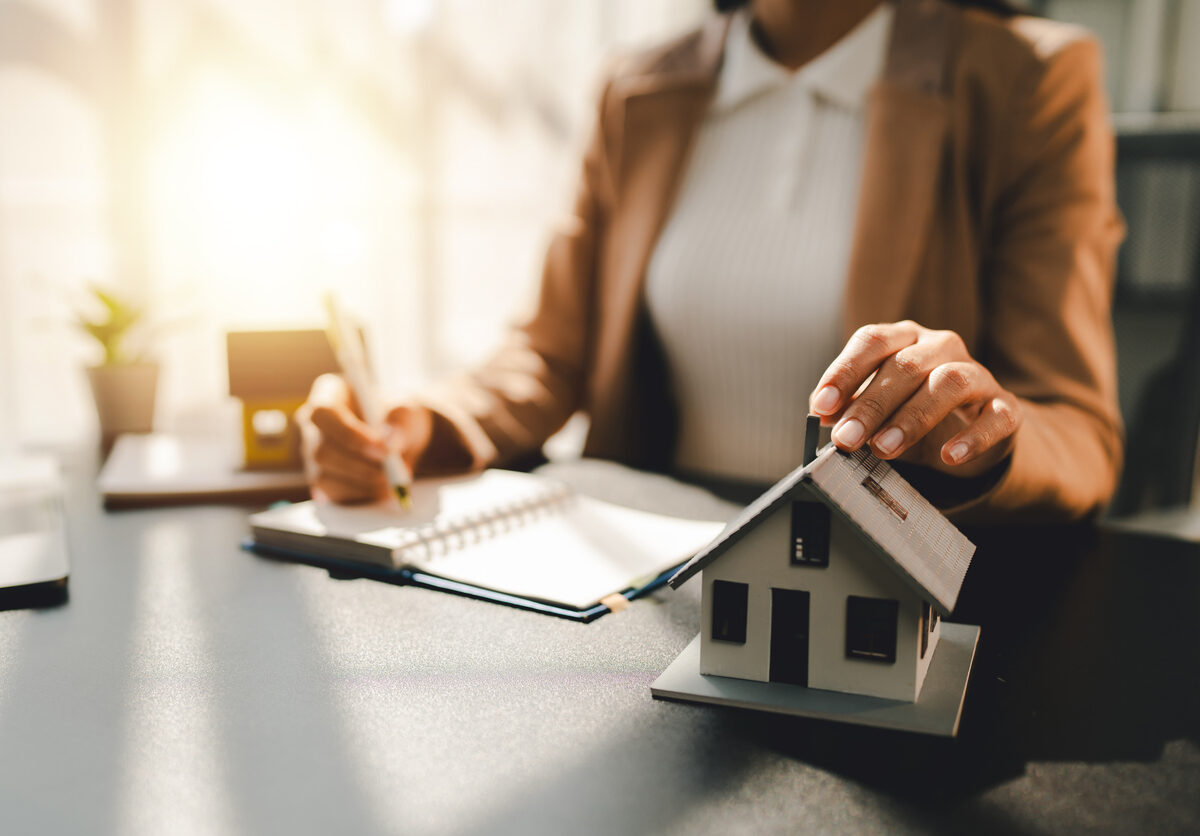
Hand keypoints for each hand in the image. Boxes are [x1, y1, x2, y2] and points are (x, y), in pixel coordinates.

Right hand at [296, 373, 430, 503]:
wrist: (401, 440)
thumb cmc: (398, 417)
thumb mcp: (408, 411)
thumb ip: (401, 423)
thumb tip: (390, 443)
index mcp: (328, 394)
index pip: (324, 414)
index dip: (349, 434)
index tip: (382, 449)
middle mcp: (313, 425)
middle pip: (322, 451)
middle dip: (360, 467)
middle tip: (393, 472)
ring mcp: (313, 454)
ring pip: (324, 477)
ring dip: (362, 484)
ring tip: (394, 480)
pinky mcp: (322, 479)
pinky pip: (332, 494)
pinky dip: (360, 495)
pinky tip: (382, 488)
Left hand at [809, 321, 1020, 477]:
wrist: (973, 430)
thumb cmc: (912, 411)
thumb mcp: (877, 408)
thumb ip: (850, 408)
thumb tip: (824, 417)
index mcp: (904, 339)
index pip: (872, 341)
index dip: (844, 372)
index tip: (821, 406)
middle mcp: (941, 347)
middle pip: (905, 366)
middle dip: (871, 404)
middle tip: (847, 439)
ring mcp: (977, 374)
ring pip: (949, 382)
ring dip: (913, 417)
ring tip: (884, 448)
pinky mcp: (1005, 406)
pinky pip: (995, 417)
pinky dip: (973, 437)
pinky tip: (949, 456)